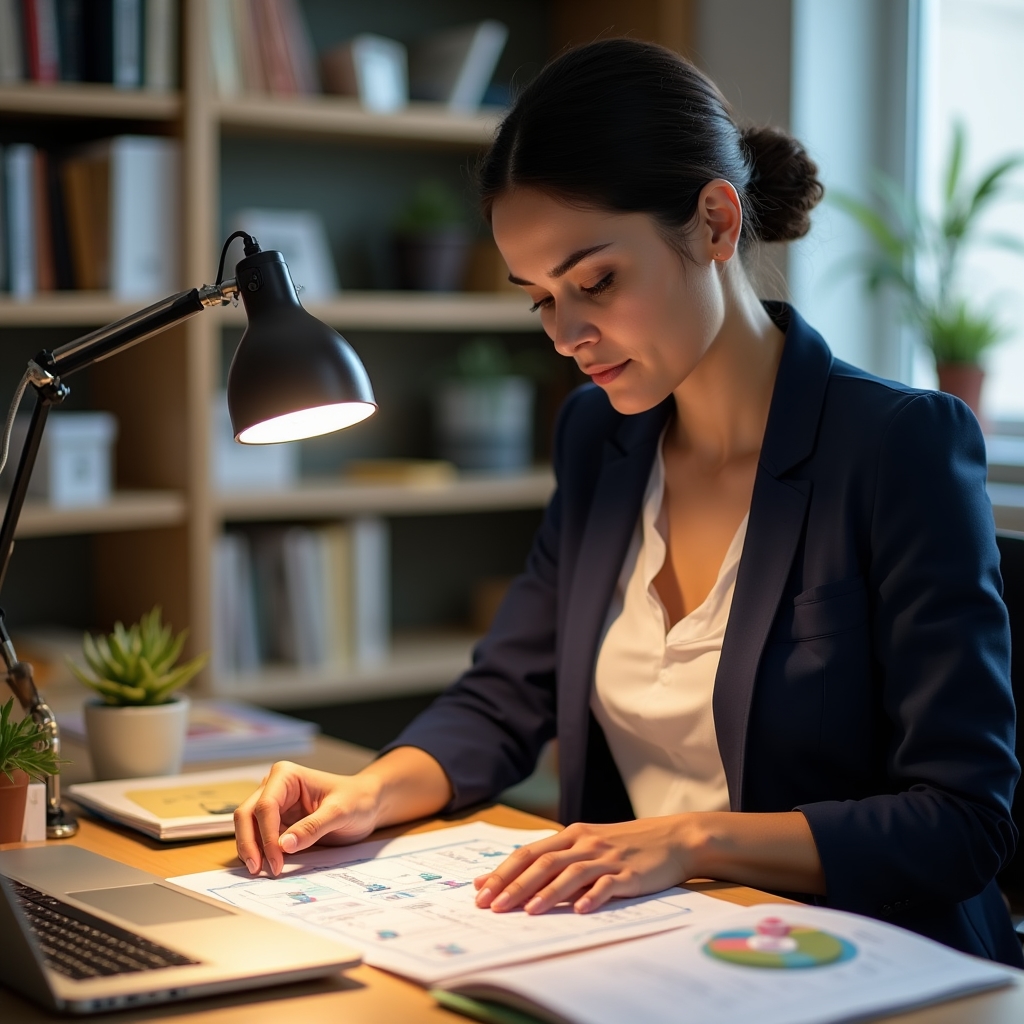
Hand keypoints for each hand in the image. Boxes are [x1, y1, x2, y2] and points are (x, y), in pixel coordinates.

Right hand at [234, 761, 382, 876]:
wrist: (367, 803)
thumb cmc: (357, 799)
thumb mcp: (340, 812)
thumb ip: (313, 827)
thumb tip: (283, 844)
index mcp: (287, 775)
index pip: (265, 806)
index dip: (266, 836)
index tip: (276, 860)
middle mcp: (274, 787)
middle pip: (247, 815)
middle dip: (249, 843)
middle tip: (258, 870)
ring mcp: (274, 805)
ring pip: (248, 827)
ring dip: (251, 850)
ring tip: (262, 871)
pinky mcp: (276, 822)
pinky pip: (259, 838)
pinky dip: (259, 852)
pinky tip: (267, 866)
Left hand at [473, 817, 693, 914]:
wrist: (672, 838)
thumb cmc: (625, 845)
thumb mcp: (588, 846)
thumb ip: (555, 860)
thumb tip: (517, 880)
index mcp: (571, 836)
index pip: (528, 853)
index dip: (502, 872)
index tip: (479, 891)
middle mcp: (585, 843)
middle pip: (543, 863)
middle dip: (514, 885)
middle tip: (492, 906)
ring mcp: (607, 857)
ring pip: (570, 873)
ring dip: (547, 893)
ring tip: (527, 911)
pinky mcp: (629, 873)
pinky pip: (608, 884)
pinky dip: (593, 897)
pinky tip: (580, 910)